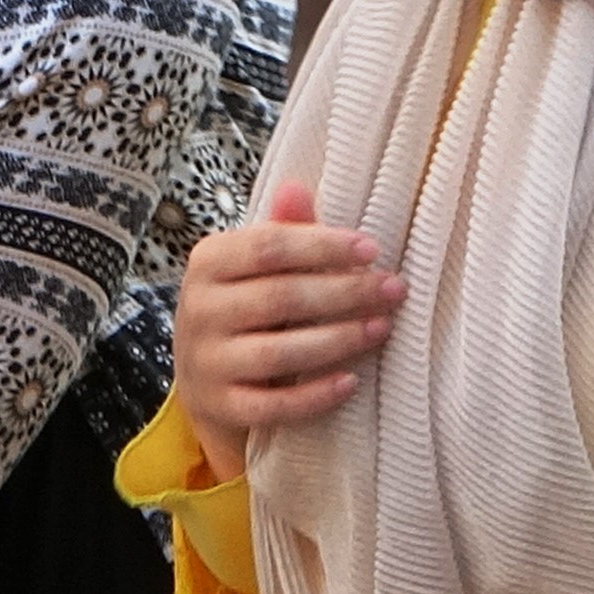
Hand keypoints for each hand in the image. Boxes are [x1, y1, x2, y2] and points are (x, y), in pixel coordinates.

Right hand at [169, 180, 402, 483]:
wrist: (205, 379)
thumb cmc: (245, 307)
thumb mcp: (254, 266)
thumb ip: (282, 231)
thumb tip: (297, 187)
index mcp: (208, 262)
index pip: (268, 247)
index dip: (323, 246)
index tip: (372, 249)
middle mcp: (199, 310)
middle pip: (279, 298)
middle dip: (344, 292)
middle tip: (394, 289)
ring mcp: (207, 362)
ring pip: (277, 353)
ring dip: (338, 340)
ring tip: (381, 328)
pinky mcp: (221, 405)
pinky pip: (272, 406)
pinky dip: (314, 395)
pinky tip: (351, 381)